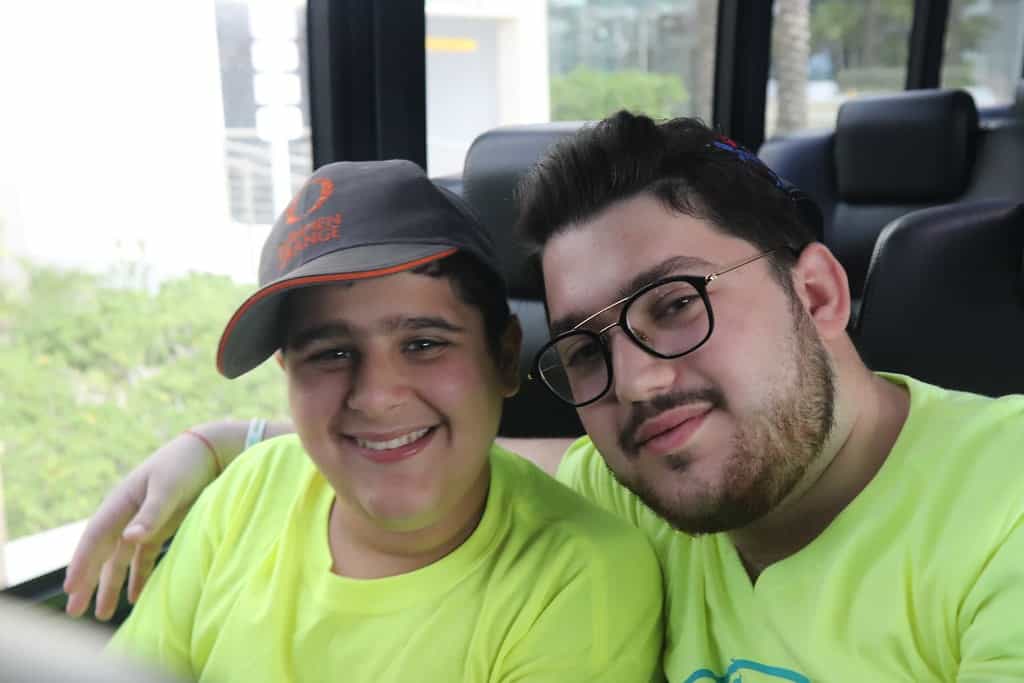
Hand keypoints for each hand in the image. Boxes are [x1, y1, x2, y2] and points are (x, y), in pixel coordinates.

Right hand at [63, 430, 220, 619]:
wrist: (208, 451)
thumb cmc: (185, 465)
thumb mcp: (168, 487)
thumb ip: (151, 514)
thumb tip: (129, 539)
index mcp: (121, 502)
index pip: (95, 538)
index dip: (82, 563)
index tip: (70, 589)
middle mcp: (126, 515)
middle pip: (102, 553)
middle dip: (88, 581)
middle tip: (74, 610)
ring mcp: (141, 522)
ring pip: (119, 559)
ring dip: (110, 585)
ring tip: (100, 614)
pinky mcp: (159, 528)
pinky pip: (142, 558)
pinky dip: (137, 577)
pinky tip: (134, 598)